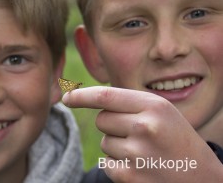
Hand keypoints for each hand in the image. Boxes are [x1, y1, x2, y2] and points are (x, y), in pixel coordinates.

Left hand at [63, 86, 222, 182]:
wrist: (202, 178)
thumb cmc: (177, 139)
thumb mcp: (161, 112)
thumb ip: (129, 103)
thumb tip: (90, 101)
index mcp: (153, 105)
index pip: (105, 96)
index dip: (81, 95)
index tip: (67, 97)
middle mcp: (144, 126)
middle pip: (101, 120)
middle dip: (113, 125)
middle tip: (139, 134)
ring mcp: (136, 154)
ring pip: (104, 142)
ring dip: (117, 147)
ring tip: (144, 152)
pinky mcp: (129, 176)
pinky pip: (106, 162)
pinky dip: (117, 165)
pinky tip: (140, 168)